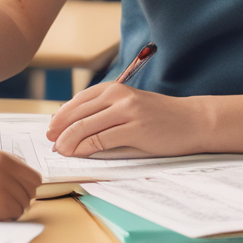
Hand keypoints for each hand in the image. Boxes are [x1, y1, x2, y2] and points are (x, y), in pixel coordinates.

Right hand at [0, 152, 40, 220]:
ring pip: (24, 204)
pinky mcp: (0, 202)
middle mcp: (5, 168)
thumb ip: (2, 171)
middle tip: (1, 205)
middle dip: (21, 200)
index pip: (33, 176)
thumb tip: (24, 187)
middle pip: (32, 190)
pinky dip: (4, 218)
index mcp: (2, 157)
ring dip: (11, 211)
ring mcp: (3, 184)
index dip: (25, 189)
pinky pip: (14, 215)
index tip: (14, 195)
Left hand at [46, 82, 206, 157]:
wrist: (192, 121)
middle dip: (59, 129)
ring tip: (60, 151)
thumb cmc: (159, 117)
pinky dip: (86, 148)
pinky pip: (102, 139)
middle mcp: (118, 95)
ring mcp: (127, 111)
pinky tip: (78, 154)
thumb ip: (105, 111)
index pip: (78, 101)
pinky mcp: (135, 128)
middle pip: (78, 113)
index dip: (60, 116)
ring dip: (68, 141)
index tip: (50, 129)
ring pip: (86, 126)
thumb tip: (73, 126)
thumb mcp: (129, 106)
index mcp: (114, 88)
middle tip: (50, 142)